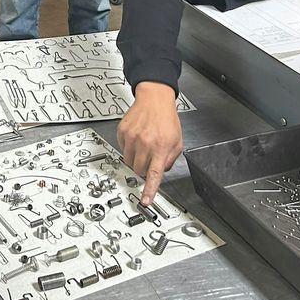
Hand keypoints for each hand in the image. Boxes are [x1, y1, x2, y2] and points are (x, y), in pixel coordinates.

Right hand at [116, 82, 182, 205]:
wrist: (154, 98)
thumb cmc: (166, 118)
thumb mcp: (177, 141)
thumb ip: (170, 159)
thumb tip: (161, 172)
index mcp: (161, 147)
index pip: (154, 174)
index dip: (149, 190)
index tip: (145, 200)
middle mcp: (145, 143)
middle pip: (139, 170)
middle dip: (144, 168)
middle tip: (150, 158)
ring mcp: (132, 137)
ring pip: (129, 161)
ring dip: (135, 159)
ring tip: (143, 146)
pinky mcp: (122, 132)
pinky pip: (122, 149)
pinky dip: (129, 148)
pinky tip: (137, 138)